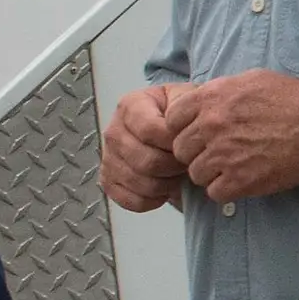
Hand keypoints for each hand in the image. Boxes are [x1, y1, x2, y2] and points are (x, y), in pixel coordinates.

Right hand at [100, 82, 191, 211]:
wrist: (173, 131)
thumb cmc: (182, 116)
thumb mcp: (188, 99)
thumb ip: (187, 106)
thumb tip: (184, 130)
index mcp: (131, 106)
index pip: (150, 130)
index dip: (175, 143)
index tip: (190, 144)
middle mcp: (114, 131)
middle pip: (145, 160)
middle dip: (173, 167)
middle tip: (187, 164)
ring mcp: (108, 158)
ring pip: (139, 182)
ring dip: (166, 184)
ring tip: (177, 175)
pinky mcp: (108, 181)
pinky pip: (130, 200)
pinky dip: (152, 200)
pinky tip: (163, 190)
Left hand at [169, 69, 298, 201]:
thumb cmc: (291, 99)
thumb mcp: (250, 80)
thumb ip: (218, 92)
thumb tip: (199, 101)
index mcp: (210, 99)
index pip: (170, 120)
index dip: (182, 129)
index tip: (197, 134)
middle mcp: (211, 125)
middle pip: (180, 150)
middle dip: (195, 153)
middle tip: (218, 153)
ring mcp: (223, 154)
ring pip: (195, 173)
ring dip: (211, 173)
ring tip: (234, 166)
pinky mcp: (239, 180)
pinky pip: (214, 192)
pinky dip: (226, 190)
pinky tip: (242, 179)